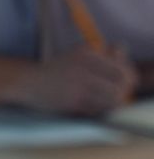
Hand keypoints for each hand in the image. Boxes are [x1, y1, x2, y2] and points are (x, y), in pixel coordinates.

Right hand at [11, 44, 137, 115]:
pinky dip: (102, 109)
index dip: (128, 77)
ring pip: (114, 97)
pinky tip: (93, 105)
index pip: (121, 66)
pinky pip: (100, 109)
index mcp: (86, 52)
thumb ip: (102, 52)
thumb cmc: (58, 69)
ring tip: (106, 100)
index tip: (125, 81)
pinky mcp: (74, 101)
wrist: (30, 81)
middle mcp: (83, 65)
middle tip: (117, 93)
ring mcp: (79, 84)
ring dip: (114, 101)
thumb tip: (121, 49)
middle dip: (123, 90)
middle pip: (121, 82)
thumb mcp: (78, 54)